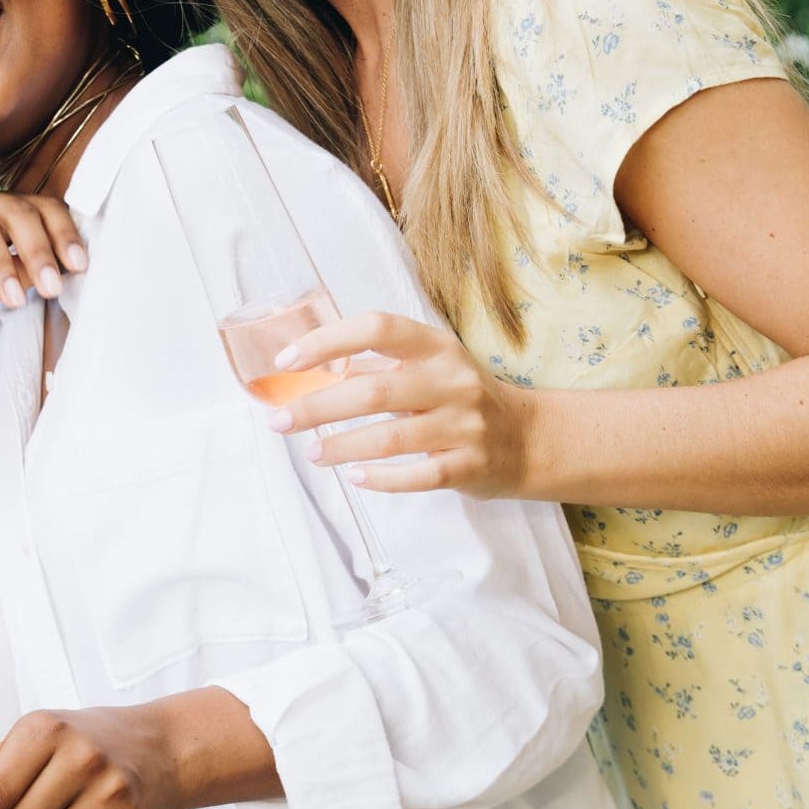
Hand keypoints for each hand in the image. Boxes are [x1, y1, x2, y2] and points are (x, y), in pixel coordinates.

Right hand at [0, 188, 86, 311]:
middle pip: (18, 212)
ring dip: (2, 265)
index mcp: (8, 208)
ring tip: (14, 300)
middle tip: (52, 287)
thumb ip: (23, 275)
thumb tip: (57, 278)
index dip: (64, 234)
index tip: (80, 266)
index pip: (44, 208)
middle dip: (39, 250)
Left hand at [268, 311, 534, 496]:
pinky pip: (419, 476)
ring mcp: (465, 425)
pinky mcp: (470, 466)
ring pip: (391, 438)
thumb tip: (312, 372)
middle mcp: (453, 381)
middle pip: (373, 391)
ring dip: (341, 446)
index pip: (377, 329)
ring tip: (312, 453)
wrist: (528, 439)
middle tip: (279, 421)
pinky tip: (354, 477)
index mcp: (436, 347)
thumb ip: (377, 369)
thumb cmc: (461, 399)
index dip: (328, 341)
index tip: (286, 361)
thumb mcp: (428, 369)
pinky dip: (381, 479)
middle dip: (317, 407)